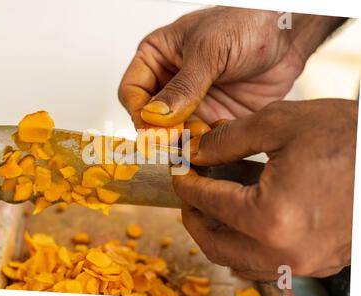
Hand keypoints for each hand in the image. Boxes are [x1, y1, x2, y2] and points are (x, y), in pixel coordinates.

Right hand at [119, 7, 344, 127]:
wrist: (288, 34)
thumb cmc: (246, 22)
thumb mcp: (209, 50)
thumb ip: (183, 86)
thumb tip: (155, 115)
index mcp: (158, 57)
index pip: (132, 91)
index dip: (138, 111)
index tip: (151, 126)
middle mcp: (171, 83)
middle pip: (150, 118)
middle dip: (159, 132)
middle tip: (171, 143)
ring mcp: (192, 103)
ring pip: (173, 133)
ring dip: (180, 143)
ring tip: (193, 147)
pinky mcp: (213, 118)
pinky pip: (199, 140)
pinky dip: (203, 148)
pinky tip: (213, 146)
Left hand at [172, 99, 356, 279]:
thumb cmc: (349, 136)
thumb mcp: (279, 123)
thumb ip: (227, 139)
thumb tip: (197, 151)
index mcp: (271, 218)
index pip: (208, 203)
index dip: (186, 184)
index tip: (179, 171)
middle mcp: (286, 251)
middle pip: (216, 243)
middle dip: (194, 215)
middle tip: (188, 192)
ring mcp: (305, 261)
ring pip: (239, 257)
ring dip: (218, 230)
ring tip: (213, 200)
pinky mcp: (319, 259)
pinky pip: (267, 259)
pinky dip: (247, 238)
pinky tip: (245, 210)